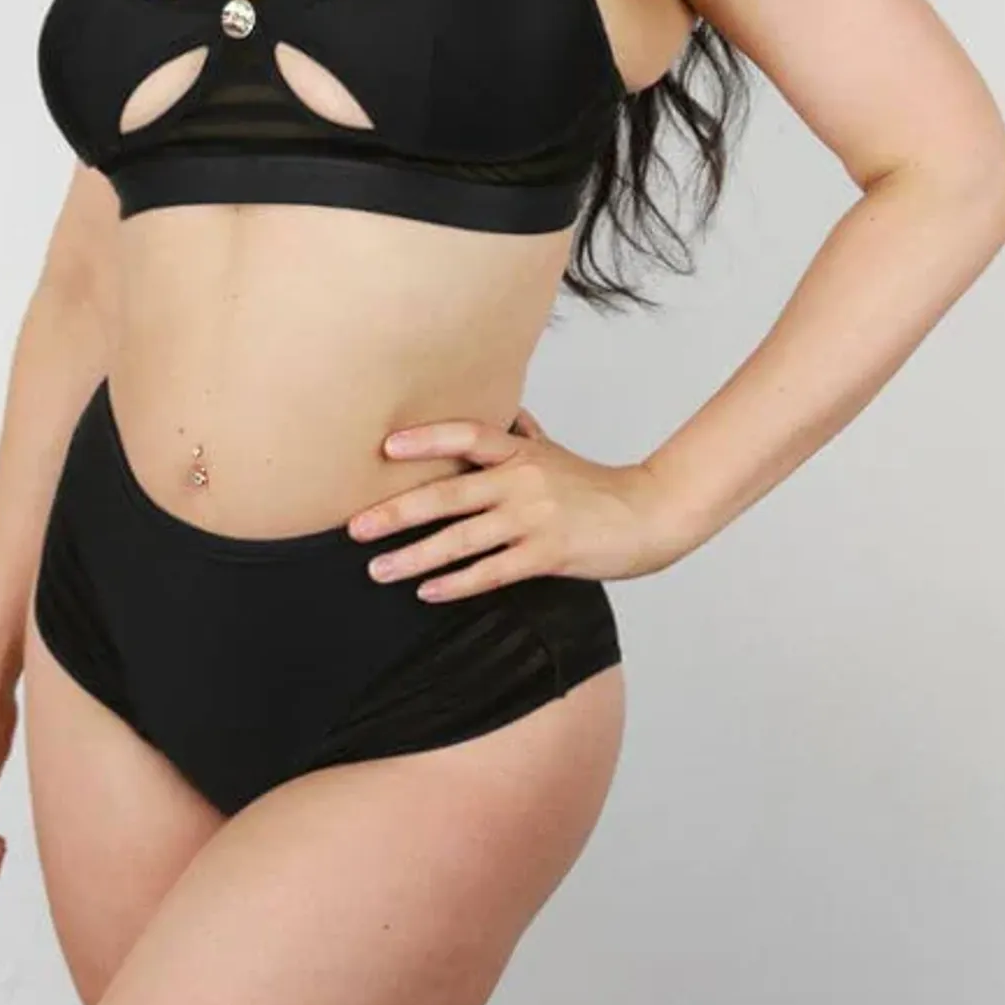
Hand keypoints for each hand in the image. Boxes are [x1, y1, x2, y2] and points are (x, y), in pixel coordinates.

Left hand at [347, 406, 686, 600]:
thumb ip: (525, 436)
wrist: (650, 514)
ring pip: (462, 538)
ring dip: (414, 556)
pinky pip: (492, 572)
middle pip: (448, 493)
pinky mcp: (547, 554)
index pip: (467, 435)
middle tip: (354, 527)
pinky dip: (456, 583)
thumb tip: (505, 412)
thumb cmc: (597, 486)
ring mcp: (533, 518)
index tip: (386, 449)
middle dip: (397, 512)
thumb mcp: (556, 452)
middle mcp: (522, 480)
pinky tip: (427, 592)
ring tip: (377, 570)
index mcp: (521, 452)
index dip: (426, 440)